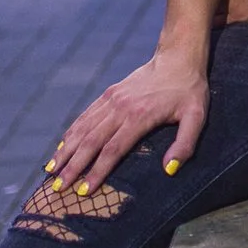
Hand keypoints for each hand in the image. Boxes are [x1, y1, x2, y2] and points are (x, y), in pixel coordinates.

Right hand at [50, 51, 206, 191]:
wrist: (178, 57)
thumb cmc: (190, 90)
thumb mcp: (197, 117)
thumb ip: (185, 143)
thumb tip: (169, 170)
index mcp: (140, 116)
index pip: (113, 150)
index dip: (97, 171)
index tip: (84, 190)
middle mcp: (120, 108)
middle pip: (91, 141)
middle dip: (73, 166)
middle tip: (58, 188)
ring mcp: (112, 99)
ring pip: (83, 128)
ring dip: (66, 151)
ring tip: (50, 171)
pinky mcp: (109, 94)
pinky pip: (85, 116)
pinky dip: (71, 132)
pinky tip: (62, 147)